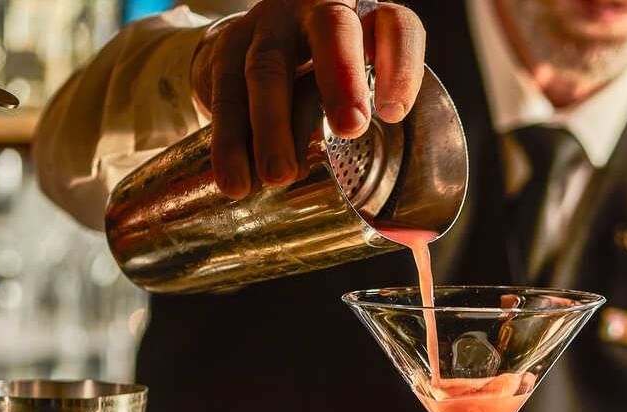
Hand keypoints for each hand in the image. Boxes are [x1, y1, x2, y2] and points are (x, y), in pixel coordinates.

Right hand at [190, 0, 425, 198]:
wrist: (260, 37)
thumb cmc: (328, 63)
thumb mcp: (362, 75)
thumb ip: (375, 103)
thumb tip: (375, 156)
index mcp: (365, 15)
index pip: (397, 28)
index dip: (401, 66)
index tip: (396, 113)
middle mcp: (316, 7)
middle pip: (332, 29)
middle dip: (340, 79)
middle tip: (350, 128)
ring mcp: (268, 25)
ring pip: (269, 67)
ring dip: (274, 125)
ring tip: (279, 175)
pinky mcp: (227, 50)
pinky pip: (226, 95)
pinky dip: (231, 141)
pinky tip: (236, 179)